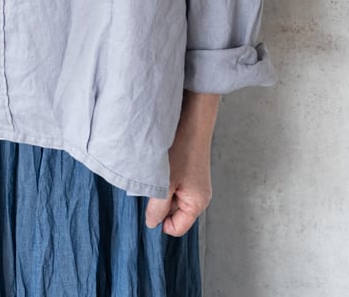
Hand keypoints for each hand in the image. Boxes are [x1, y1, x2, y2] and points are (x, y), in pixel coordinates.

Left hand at [145, 91, 218, 236]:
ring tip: (158, 173)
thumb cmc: (181, 151)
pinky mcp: (189, 172)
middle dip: (160, 202)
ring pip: (170, 197)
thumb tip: (152, 223)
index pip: (175, 227)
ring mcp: (194, 184)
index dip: (160, 220)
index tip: (150, 203)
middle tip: (154, 184)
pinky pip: (173, 184)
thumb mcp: (165, 184)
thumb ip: (157, 207)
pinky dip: (164, 179)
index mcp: (197, 204)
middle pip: (172, 213)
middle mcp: (198, 196)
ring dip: (161, 189)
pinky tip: (161, 166)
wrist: (192, 120)